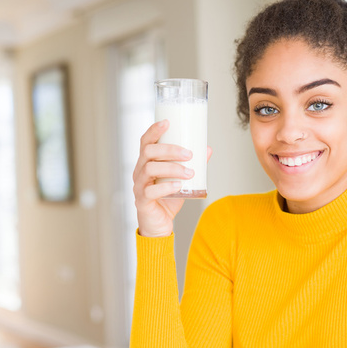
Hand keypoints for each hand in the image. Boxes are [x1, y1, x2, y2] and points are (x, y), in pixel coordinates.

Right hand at [132, 119, 212, 237]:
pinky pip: (151, 191)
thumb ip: (193, 165)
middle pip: (148, 152)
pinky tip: (179, 186)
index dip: (154, 130)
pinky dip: (166, 186)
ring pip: (150, 169)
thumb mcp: (182, 180)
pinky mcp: (142, 201)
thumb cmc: (167, 200)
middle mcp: (139, 171)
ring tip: (190, 173)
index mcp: (146, 163)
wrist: (160, 225)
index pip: (145, 141)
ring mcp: (138, 186)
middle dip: (170, 149)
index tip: (168, 122)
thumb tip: (208, 149)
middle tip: (189, 154)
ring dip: (172, 168)